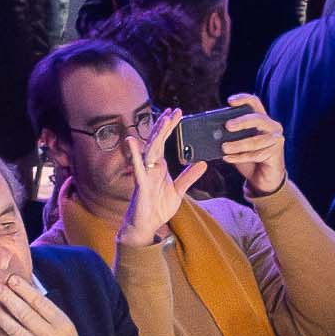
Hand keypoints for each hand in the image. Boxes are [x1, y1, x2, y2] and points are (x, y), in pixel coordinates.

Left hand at [0, 270, 93, 335]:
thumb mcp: (64, 325)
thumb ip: (46, 311)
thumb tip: (26, 291)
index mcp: (60, 323)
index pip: (40, 303)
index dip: (24, 290)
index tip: (12, 279)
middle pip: (25, 314)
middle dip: (8, 299)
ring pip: (15, 330)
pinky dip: (0, 335)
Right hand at [121, 120, 200, 252]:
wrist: (146, 225)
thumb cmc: (158, 207)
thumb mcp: (178, 191)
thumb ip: (189, 177)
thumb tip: (203, 163)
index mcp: (159, 166)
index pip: (164, 142)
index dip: (170, 127)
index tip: (178, 113)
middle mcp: (150, 166)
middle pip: (157, 141)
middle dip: (164, 125)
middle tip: (173, 110)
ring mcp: (145, 174)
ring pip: (150, 149)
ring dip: (156, 134)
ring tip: (163, 119)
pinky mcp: (141, 184)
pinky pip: (138, 168)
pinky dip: (134, 154)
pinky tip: (131, 140)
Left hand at [215, 95, 288, 198]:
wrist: (263, 179)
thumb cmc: (249, 158)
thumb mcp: (238, 143)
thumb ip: (230, 135)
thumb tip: (211, 132)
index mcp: (261, 119)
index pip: (254, 102)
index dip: (243, 99)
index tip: (230, 101)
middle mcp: (272, 126)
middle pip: (257, 119)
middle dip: (242, 122)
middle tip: (227, 125)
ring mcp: (276, 139)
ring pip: (256, 140)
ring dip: (238, 145)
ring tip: (224, 148)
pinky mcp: (276, 153)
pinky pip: (256, 155)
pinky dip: (240, 157)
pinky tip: (227, 158)